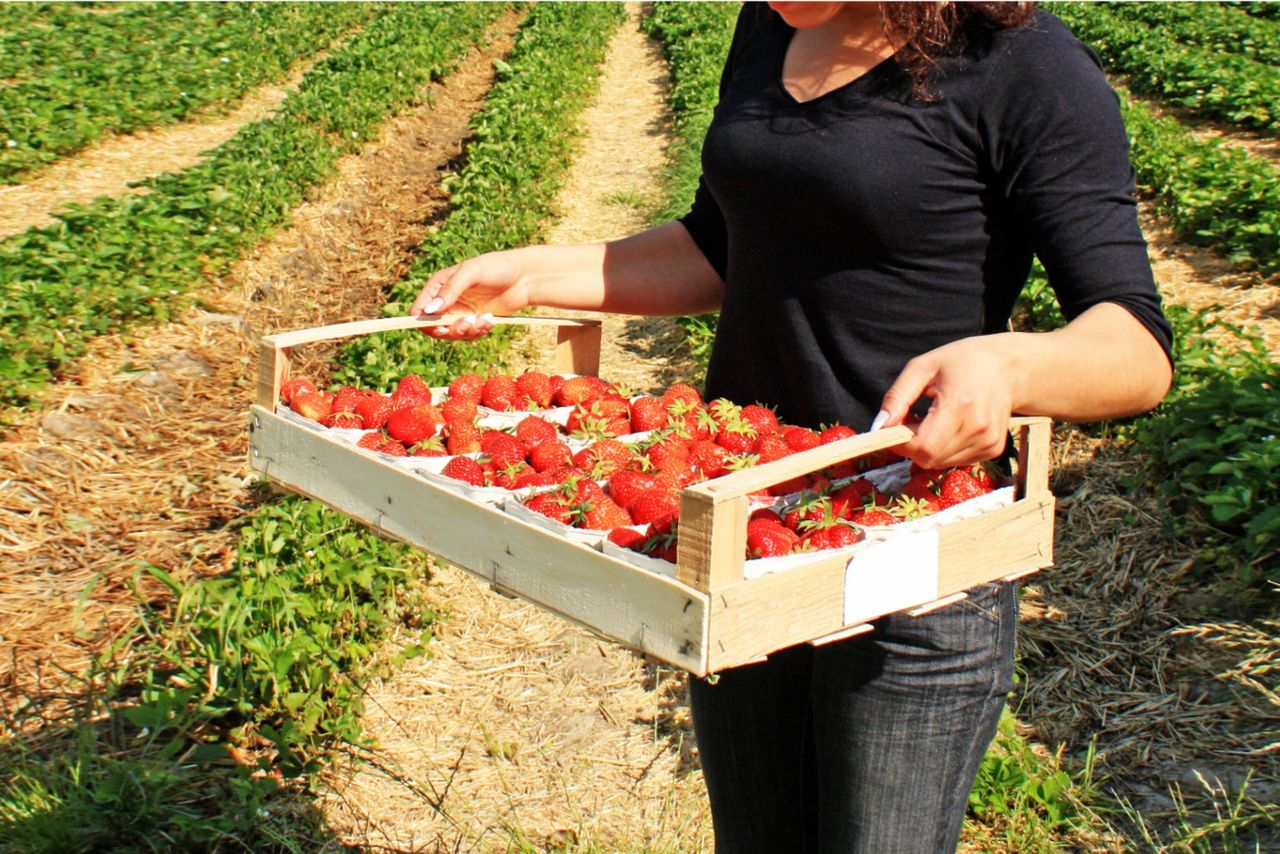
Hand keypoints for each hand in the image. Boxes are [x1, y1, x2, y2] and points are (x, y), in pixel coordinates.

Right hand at [408, 249, 534, 339]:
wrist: (525, 277)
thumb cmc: (498, 267)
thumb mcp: (472, 272)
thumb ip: (450, 290)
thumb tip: (429, 310)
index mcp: (439, 285)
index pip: (420, 309)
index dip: (424, 321)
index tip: (440, 326)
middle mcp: (447, 300)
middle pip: (434, 326)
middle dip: (450, 329)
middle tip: (467, 323)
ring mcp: (461, 311)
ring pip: (452, 333)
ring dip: (467, 331)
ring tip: (484, 320)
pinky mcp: (475, 320)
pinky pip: (469, 334)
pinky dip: (479, 331)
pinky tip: (491, 321)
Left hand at [876, 334, 1018, 468]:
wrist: (1008, 367)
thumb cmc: (963, 361)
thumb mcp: (923, 367)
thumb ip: (897, 397)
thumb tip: (879, 426)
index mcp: (959, 406)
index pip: (922, 447)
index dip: (900, 443)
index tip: (892, 428)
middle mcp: (977, 429)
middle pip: (929, 459)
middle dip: (911, 445)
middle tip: (912, 420)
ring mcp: (988, 442)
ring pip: (941, 463)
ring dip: (928, 448)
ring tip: (934, 419)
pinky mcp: (994, 449)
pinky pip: (956, 460)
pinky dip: (945, 449)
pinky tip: (951, 426)